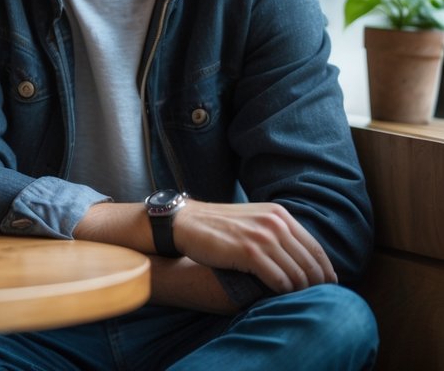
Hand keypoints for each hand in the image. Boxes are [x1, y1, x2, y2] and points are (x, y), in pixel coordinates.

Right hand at [173, 199, 337, 293]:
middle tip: (316, 299)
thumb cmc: (218, 226)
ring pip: (297, 273)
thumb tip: (301, 256)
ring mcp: (262, 237)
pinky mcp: (248, 252)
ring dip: (300, 291)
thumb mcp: (253, 219)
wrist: (185, 222)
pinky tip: (278, 295)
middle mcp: (275, 223)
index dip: (325, 270)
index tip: (328, 286)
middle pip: (310, 262)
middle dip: (317, 285)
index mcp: (279, 215)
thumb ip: (277, 232)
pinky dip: (283, 291)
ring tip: (296, 300)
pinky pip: (279, 279)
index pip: (315, 247)